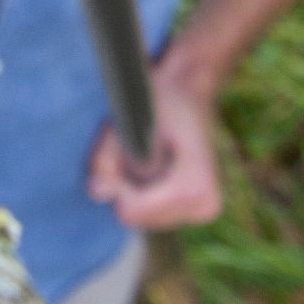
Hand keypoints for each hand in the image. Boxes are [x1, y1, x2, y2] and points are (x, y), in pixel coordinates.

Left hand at [86, 54, 223, 230]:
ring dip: (132, 186)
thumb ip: (107, 156)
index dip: (117, 183)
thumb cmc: (161, 96)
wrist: (190, 86)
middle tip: (134, 144)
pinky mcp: (196, 210)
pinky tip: (153, 161)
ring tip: (145, 149)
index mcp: (196, 187)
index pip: (134, 211)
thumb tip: (97, 192)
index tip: (123, 149)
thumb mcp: (127, 119)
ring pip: (142, 216)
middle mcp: (205, 206)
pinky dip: (142, 189)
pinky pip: (151, 211)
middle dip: (125, 184)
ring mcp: (203, 211)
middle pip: (136, 217)